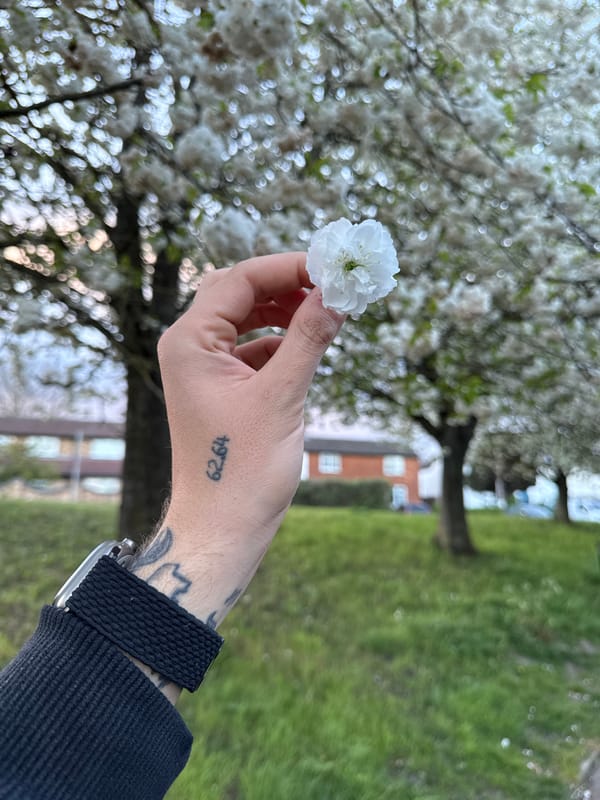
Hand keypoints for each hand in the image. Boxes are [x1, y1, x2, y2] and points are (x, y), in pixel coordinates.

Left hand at [131, 253, 343, 653]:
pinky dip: (279, 342)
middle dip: (285, 285)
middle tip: (331, 285)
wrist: (222, 528)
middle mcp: (189, 348)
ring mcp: (203, 369)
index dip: (286, 267)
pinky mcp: (219, 389)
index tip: (330, 266)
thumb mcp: (282, 397)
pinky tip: (307, 347)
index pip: (238, 280)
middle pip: (238, 293)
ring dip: (284, 311)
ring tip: (325, 310)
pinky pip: (251, 349)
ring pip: (245, 320)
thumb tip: (336, 295)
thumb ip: (308, 339)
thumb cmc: (242, 470)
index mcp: (190, 342)